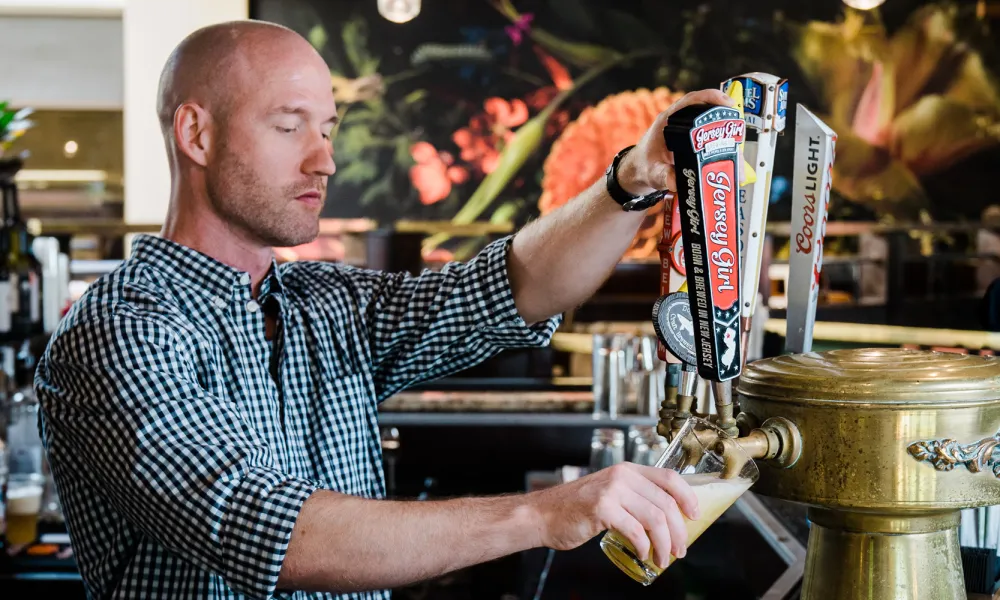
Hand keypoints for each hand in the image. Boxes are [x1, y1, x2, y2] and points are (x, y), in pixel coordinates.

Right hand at [525, 463, 699, 568]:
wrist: (542, 515)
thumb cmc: (575, 509)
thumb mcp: (610, 494)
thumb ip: (633, 498)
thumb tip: (666, 519)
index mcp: (627, 470)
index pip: (669, 478)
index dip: (687, 497)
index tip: (695, 515)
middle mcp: (622, 476)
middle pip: (666, 503)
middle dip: (678, 531)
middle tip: (679, 550)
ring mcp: (611, 491)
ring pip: (654, 519)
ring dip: (664, 544)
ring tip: (663, 558)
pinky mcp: (602, 508)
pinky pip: (635, 531)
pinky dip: (644, 547)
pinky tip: (642, 555)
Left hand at [617, 89, 736, 195]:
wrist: (640, 174)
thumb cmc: (644, 167)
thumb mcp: (652, 172)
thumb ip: (662, 175)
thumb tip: (675, 181)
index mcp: (669, 120)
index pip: (691, 100)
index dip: (710, 97)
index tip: (727, 102)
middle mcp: (682, 124)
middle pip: (708, 114)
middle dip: (726, 121)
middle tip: (739, 132)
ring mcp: (690, 134)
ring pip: (714, 130)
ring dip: (727, 141)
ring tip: (739, 157)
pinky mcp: (695, 146)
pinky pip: (713, 145)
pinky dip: (723, 154)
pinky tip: (733, 165)